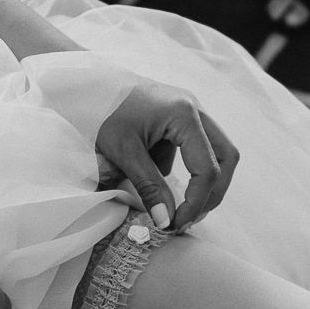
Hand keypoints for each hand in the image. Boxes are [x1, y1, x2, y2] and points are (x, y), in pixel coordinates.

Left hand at [94, 78, 238, 231]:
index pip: (208, 168)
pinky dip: (177, 165)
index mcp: (185, 115)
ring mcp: (189, 110)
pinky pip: (190, 146)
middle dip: (212, 191)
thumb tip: (167, 222)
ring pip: (212, 152)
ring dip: (197, 179)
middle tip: (190, 217)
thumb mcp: (124, 153)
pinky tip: (149, 171)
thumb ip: (149, 187)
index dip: (197, 202)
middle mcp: (195, 109)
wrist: (84, 84)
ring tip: (172, 201)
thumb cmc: (102, 111)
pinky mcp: (178, 116)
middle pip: (225, 157)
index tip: (176, 223)